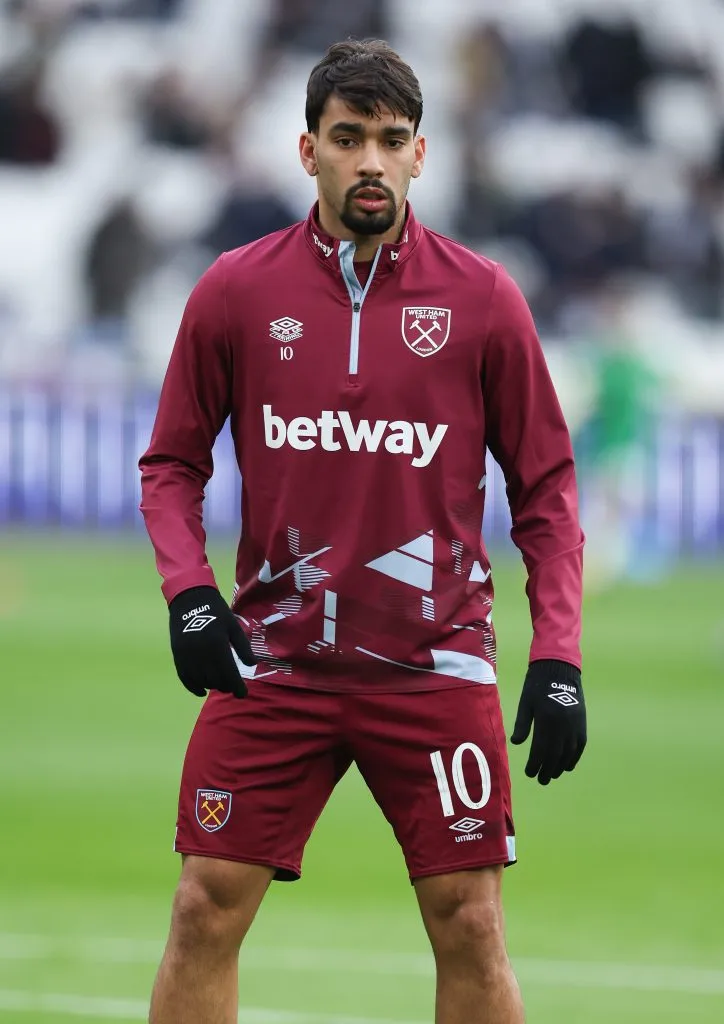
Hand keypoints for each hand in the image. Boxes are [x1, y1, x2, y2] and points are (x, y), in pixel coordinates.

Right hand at [168, 586, 255, 698]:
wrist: (190, 599)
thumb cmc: (216, 611)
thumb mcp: (234, 626)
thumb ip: (243, 647)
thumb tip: (252, 665)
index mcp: (218, 646)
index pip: (229, 674)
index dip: (237, 688)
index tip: (243, 694)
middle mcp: (201, 654)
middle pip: (215, 680)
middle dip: (226, 686)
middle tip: (233, 685)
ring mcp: (187, 656)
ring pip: (201, 681)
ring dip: (212, 686)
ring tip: (220, 684)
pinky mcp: (178, 656)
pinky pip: (185, 678)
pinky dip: (193, 687)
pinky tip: (202, 690)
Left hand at [510, 660, 585, 784]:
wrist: (559, 669)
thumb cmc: (537, 685)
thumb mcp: (526, 703)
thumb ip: (523, 724)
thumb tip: (516, 743)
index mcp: (546, 719)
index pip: (541, 750)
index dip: (535, 764)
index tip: (529, 773)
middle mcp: (563, 725)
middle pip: (555, 755)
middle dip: (547, 770)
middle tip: (540, 780)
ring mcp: (575, 725)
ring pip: (569, 753)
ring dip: (560, 767)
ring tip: (551, 775)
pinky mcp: (582, 723)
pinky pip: (579, 746)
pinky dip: (573, 758)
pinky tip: (566, 766)